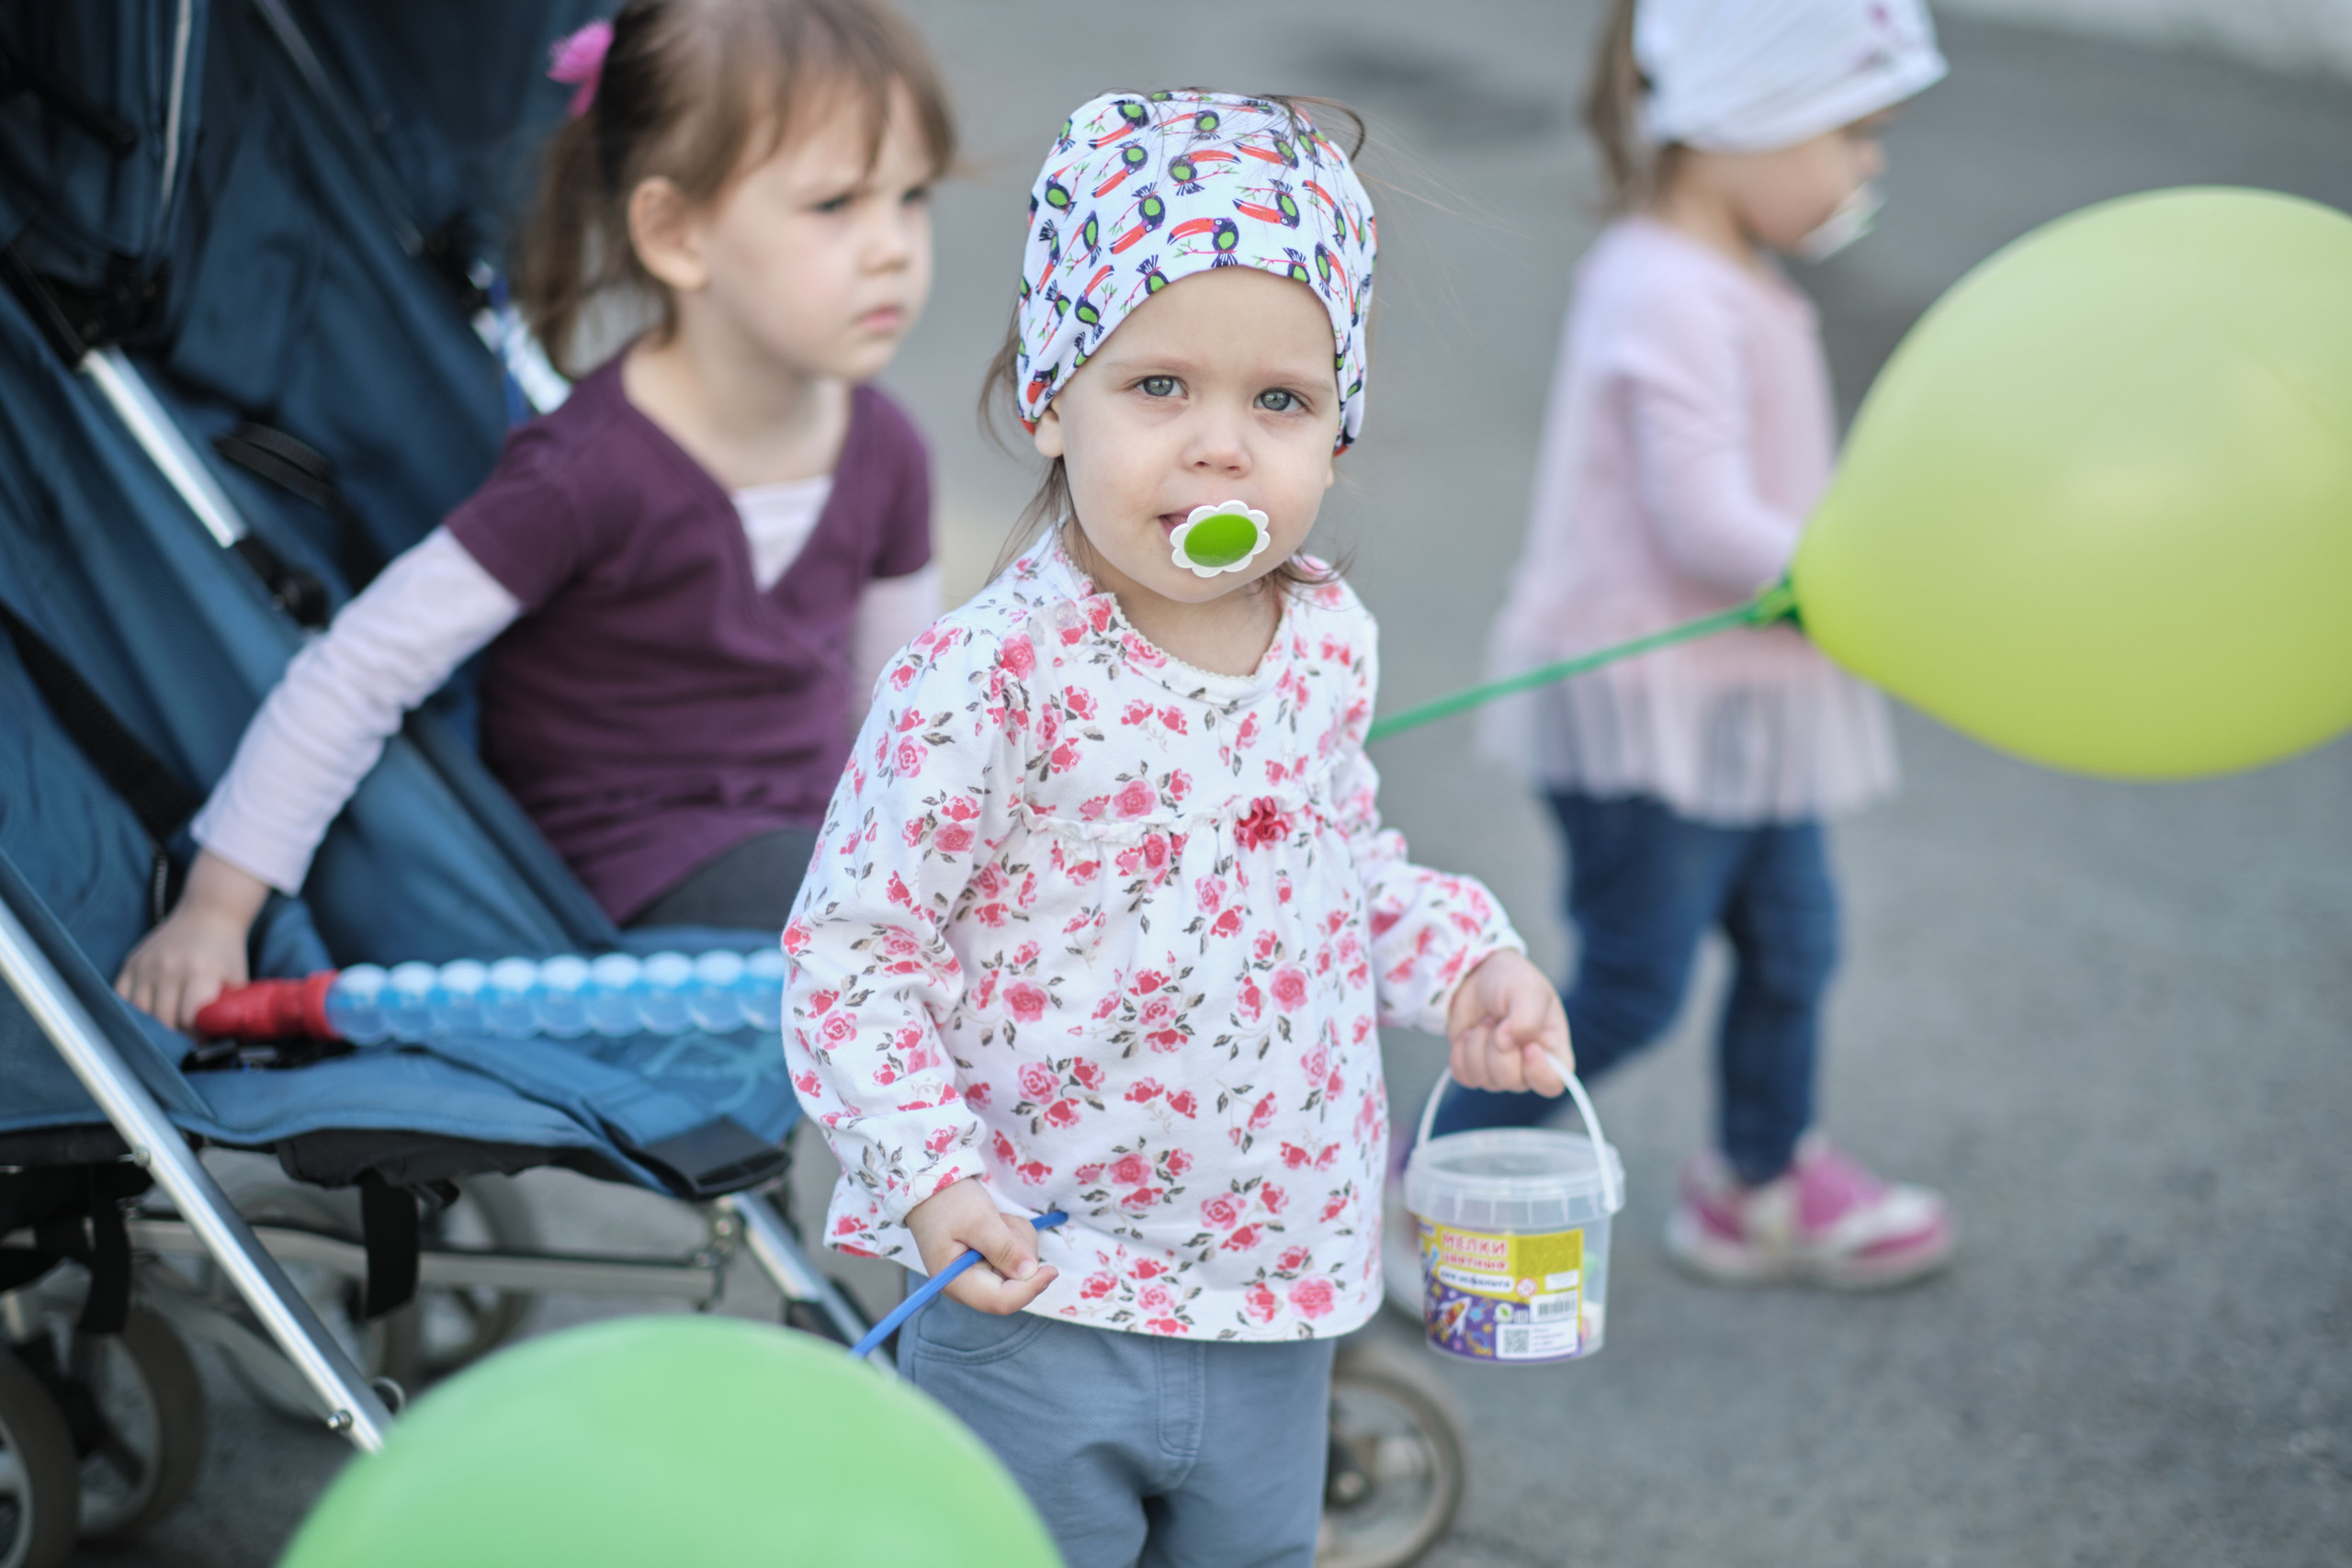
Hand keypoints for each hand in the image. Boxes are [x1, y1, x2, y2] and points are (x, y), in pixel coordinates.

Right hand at [113, 851, 270, 1029]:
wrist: (208, 914)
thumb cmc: (226, 952)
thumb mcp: (237, 980)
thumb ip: (228, 1010)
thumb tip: (224, 1044)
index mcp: (200, 971)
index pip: (188, 1019)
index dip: (196, 1036)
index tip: (203, 1040)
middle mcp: (168, 967)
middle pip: (162, 1019)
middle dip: (175, 1037)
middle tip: (185, 1041)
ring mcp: (146, 965)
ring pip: (138, 1013)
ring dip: (152, 1028)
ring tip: (167, 1031)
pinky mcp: (130, 963)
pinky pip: (120, 998)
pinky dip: (130, 1013)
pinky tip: (145, 1019)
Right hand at [903, 1177, 1058, 1314]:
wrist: (934, 1189)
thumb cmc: (949, 1203)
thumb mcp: (978, 1219)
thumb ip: (1003, 1247)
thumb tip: (1030, 1273)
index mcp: (957, 1283)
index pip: (1001, 1301)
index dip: (1029, 1289)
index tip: (1051, 1270)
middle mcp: (969, 1287)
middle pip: (1015, 1285)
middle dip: (1020, 1253)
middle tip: (1004, 1223)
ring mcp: (981, 1277)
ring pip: (1021, 1268)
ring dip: (1018, 1240)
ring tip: (996, 1219)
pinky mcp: (991, 1265)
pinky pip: (1019, 1256)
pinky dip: (1015, 1237)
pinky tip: (997, 1222)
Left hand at [1445, 950, 1572, 1096]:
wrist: (1476, 975)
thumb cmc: (1511, 980)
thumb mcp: (1527, 989)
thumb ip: (1526, 1018)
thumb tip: (1507, 1044)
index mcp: (1551, 1049)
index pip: (1552, 1083)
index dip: (1538, 1072)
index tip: (1528, 1046)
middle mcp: (1527, 1066)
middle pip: (1512, 1081)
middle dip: (1497, 1048)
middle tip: (1497, 1019)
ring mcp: (1499, 1070)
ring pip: (1484, 1079)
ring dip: (1477, 1045)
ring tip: (1485, 1022)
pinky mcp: (1474, 1068)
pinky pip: (1463, 1076)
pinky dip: (1460, 1052)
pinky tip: (1468, 1033)